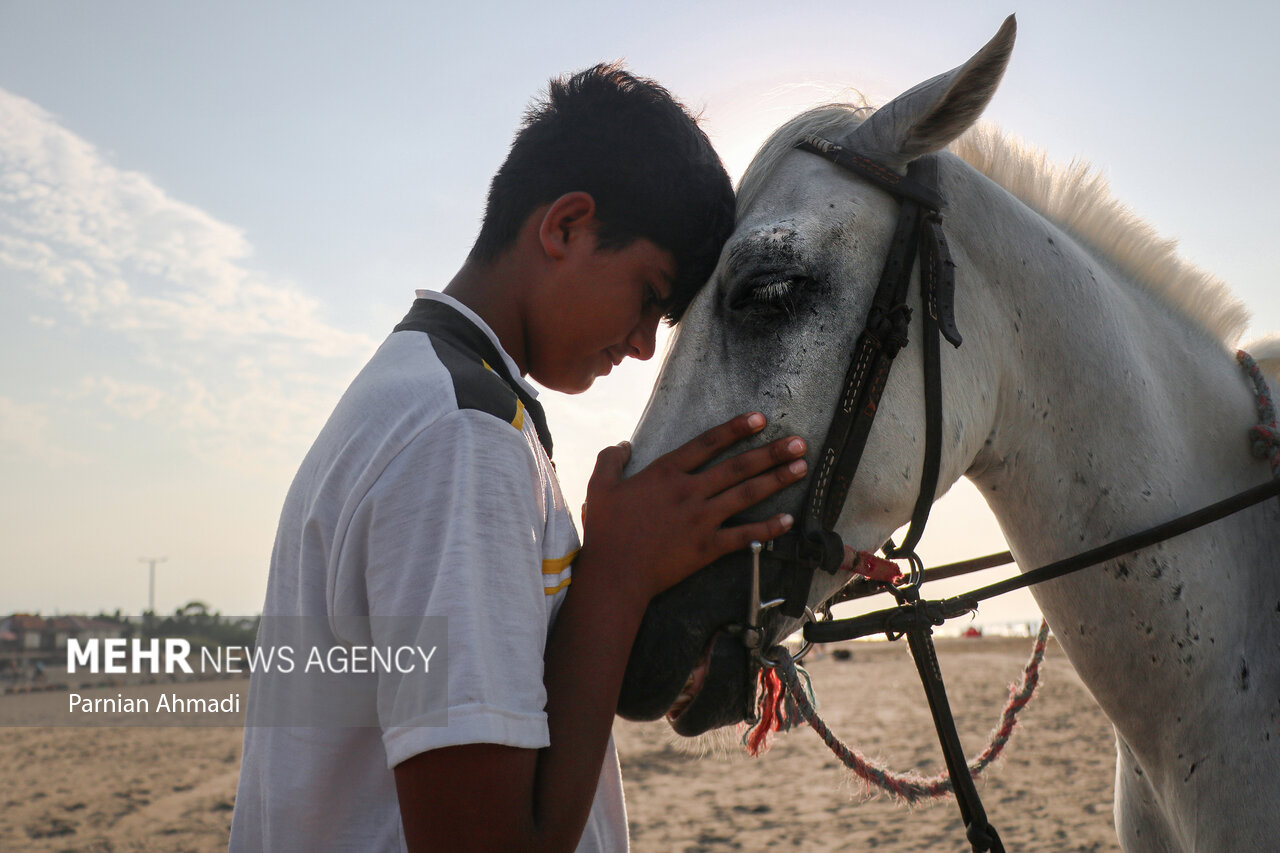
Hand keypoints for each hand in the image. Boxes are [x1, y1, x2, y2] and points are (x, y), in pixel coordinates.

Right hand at [578, 412, 806, 602]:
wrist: (615, 574)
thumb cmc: (606, 531)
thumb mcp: (600, 487)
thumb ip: (611, 460)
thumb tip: (624, 445)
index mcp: (665, 472)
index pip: (707, 443)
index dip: (735, 428)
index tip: (760, 418)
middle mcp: (689, 491)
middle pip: (737, 466)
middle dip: (771, 452)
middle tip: (799, 442)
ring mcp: (701, 519)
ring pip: (746, 494)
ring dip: (777, 480)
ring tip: (801, 468)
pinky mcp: (708, 547)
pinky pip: (744, 536)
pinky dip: (768, 528)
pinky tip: (788, 520)